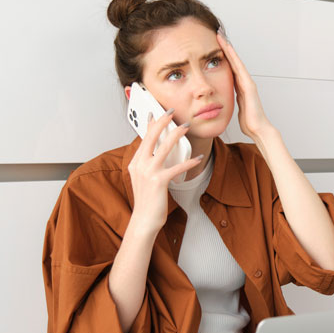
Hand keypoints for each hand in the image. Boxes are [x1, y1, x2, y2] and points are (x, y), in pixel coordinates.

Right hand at [127, 110, 201, 232]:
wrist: (143, 220)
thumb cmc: (147, 200)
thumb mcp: (142, 177)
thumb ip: (147, 163)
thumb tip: (156, 150)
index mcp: (135, 162)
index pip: (143, 138)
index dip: (150, 123)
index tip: (156, 112)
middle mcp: (140, 165)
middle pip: (151, 136)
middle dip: (162, 121)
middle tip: (171, 112)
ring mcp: (148, 173)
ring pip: (164, 147)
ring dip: (176, 135)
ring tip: (185, 126)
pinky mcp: (159, 182)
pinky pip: (177, 168)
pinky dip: (188, 162)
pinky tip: (197, 158)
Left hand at [217, 32, 274, 140]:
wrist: (258, 129)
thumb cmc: (249, 122)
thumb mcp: (236, 108)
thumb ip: (232, 100)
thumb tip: (224, 98)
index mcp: (240, 87)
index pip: (230, 67)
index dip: (223, 55)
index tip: (214, 44)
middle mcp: (244, 82)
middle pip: (233, 60)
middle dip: (226, 47)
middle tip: (217, 33)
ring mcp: (248, 82)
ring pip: (236, 61)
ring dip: (229, 48)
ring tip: (220, 36)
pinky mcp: (249, 86)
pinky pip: (239, 68)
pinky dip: (234, 58)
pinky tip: (228, 49)